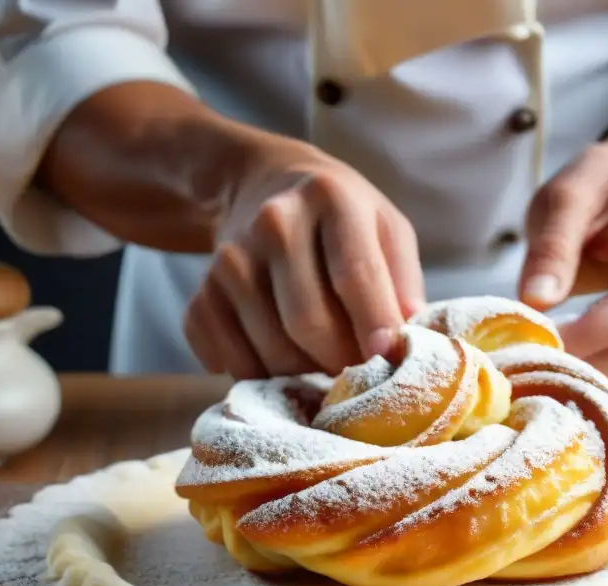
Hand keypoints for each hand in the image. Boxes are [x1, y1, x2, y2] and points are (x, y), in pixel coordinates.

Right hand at [184, 142, 423, 379]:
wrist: (263, 186)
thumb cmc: (343, 219)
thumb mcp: (387, 228)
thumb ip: (403, 281)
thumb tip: (405, 341)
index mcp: (330, 199)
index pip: (354, 274)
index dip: (374, 324)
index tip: (388, 358)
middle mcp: (274, 223)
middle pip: (308, 322)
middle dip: (340, 362)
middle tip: (359, 373)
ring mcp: (230, 258)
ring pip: (271, 350)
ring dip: (304, 375)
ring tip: (323, 365)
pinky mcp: (202, 292)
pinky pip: (230, 359)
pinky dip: (260, 376)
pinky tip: (279, 361)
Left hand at [520, 131, 607, 401]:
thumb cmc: (597, 191)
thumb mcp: (565, 197)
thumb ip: (551, 247)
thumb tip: (535, 302)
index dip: (588, 335)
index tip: (536, 348)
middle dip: (589, 366)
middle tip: (533, 369)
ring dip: (604, 383)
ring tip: (553, 373)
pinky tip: (588, 373)